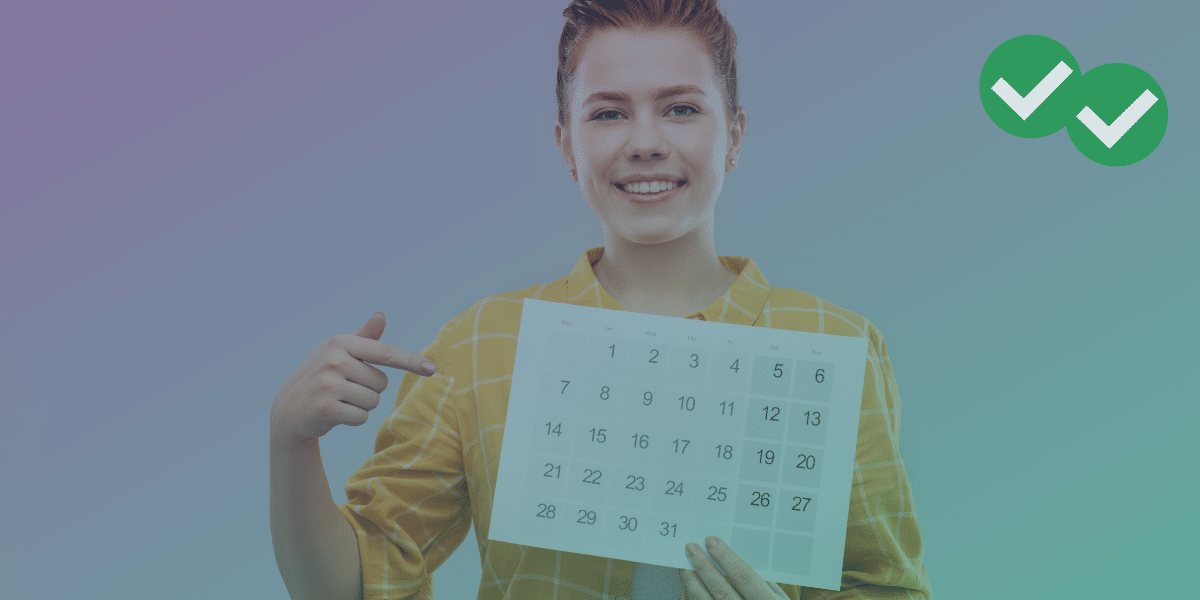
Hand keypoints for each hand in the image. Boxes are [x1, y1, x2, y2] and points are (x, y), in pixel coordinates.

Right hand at [270, 312, 436, 444]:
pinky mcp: (326, 408)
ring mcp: (328, 383)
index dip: (410, 361)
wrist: (290, 407)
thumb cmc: (324, 374)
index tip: (432, 369)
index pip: (384, 352)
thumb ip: (364, 337)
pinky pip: (362, 417)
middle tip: (346, 388)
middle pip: (381, 382)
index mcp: (341, 342)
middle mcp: (334, 359)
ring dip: (362, 405)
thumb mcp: (340, 351)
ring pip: (373, 401)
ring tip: (341, 399)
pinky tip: (336, 412)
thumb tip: (381, 315)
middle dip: (370, 390)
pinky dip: (354, 419)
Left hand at [682, 536, 789, 599]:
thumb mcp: (778, 597)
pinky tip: (691, 585)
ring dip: (693, 583)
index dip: (726, 558)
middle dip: (704, 567)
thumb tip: (737, 555)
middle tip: (691, 548)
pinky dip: (695, 596)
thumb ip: (762, 581)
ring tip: (685, 566)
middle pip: (722, 590)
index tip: (711, 541)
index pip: (744, 577)